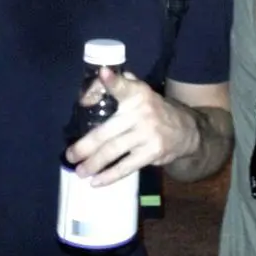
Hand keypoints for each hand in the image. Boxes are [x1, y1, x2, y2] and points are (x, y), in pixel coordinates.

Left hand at [65, 68, 199, 185]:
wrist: (185, 130)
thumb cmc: (152, 109)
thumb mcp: (139, 92)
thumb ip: (117, 87)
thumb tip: (86, 97)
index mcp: (138, 93)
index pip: (124, 86)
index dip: (113, 81)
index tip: (103, 73)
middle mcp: (142, 111)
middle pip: (107, 131)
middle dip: (85, 146)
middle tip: (70, 155)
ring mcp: (148, 133)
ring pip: (114, 150)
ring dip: (94, 163)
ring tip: (80, 171)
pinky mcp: (152, 152)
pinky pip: (127, 166)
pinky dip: (110, 175)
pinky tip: (96, 181)